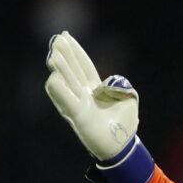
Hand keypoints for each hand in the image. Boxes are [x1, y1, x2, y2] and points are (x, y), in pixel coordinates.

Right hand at [45, 31, 137, 159]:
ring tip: (53, 55)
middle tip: (56, 39)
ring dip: (61, 69)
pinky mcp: (78, 117)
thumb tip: (110, 81)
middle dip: (65, 55)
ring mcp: (79, 105)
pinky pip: (67, 102)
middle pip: (72, 70)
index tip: (66, 36)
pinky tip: (53, 77)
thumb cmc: (125, 125)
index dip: (75, 51)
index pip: (83, 65)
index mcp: (95, 89)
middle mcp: (83, 95)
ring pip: (67, 83)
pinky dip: (60, 90)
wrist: (122, 147)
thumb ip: (123, 85)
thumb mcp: (129, 99)